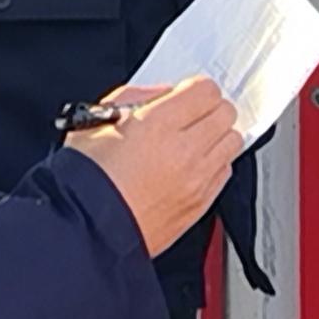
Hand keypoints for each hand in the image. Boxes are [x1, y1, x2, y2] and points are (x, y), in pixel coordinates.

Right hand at [74, 80, 239, 257]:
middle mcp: (184, 151)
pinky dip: (216, 164)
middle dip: (210, 109)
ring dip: (217, 136)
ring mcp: (196, 180)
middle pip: (226, 113)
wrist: (87, 230)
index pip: (206, 90)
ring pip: (233, 141)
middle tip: (192, 115)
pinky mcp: (201, 204)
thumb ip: (132, 98)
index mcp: (157, 124)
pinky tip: (193, 166)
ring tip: (194, 140)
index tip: (187, 94)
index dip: (196, 88)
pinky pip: (225, 172)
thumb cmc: (85, 181)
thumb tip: (159, 94)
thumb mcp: (94, 123)